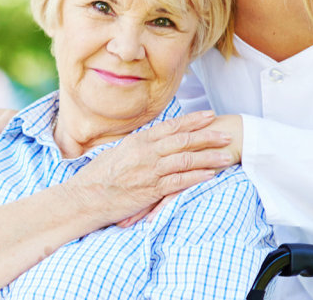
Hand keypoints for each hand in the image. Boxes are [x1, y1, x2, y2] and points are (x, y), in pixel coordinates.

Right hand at [61, 112, 238, 225]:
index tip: (209, 116)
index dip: (192, 120)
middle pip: (183, 140)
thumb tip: (148, 141)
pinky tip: (211, 175)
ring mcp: (149, 171)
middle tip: (227, 134)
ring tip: (226, 155)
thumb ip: (136, 147)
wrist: (85, 197)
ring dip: (209, 157)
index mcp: (138, 141)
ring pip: (186, 159)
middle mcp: (146, 153)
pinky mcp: (151, 190)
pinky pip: (179, 181)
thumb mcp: (116, 153)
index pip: (170, 127)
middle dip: (208, 136)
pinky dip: (197, 177)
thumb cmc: (98, 177)